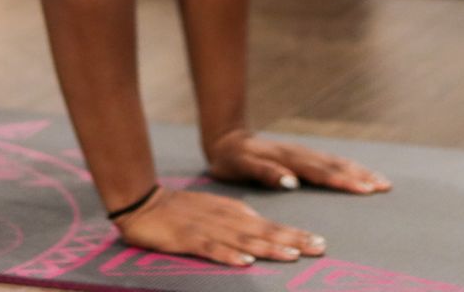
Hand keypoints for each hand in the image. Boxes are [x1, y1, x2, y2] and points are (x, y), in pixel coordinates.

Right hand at [114, 187, 324, 267]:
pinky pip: (211, 249)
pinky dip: (228, 255)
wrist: (144, 201)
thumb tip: (265, 234)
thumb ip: (238, 223)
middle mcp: (225, 219)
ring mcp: (207, 228)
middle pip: (264, 231)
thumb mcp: (215, 213)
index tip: (320, 242)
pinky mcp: (188, 238)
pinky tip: (244, 263)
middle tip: (319, 248)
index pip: (270, 225)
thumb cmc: (181, 211)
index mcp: (233, 213)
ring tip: (291, 256)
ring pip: (243, 240)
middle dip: (293, 240)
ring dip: (268, 248)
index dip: (295, 234)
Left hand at [206, 129, 390, 195]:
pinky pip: (329, 161)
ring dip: (358, 170)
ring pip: (335, 161)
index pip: (321, 173)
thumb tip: (292, 182)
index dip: (344, 181)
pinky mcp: (301, 155)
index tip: (366, 189)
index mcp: (288, 159)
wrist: (225, 139)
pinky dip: (347, 167)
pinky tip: (357, 172)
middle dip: (360, 176)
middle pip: (335, 165)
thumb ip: (266, 173)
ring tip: (380, 180)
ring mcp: (301, 153)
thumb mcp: (242, 166)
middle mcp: (299, 154)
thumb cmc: (232, 159)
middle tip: (385, 186)